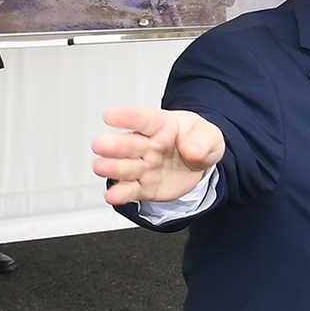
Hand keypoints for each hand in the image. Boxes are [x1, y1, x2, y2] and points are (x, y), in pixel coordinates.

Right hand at [93, 106, 224, 204]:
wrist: (198, 166)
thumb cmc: (197, 142)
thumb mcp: (210, 136)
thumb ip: (203, 140)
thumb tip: (193, 150)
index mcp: (161, 125)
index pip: (144, 119)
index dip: (127, 116)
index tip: (109, 115)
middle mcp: (147, 145)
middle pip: (128, 144)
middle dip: (113, 145)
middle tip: (99, 144)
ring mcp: (143, 166)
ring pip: (125, 167)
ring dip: (112, 168)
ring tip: (100, 167)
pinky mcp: (143, 187)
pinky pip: (131, 190)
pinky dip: (120, 194)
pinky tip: (112, 195)